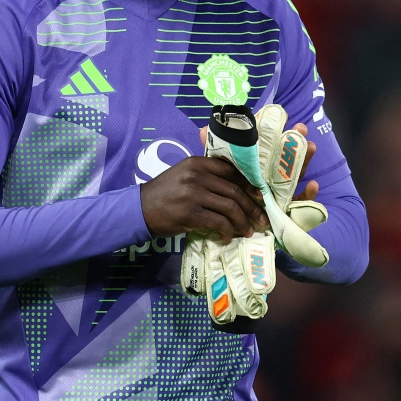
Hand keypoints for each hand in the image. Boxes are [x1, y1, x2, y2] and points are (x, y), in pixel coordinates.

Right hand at [140, 156, 268, 242]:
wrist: (139, 209)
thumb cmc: (163, 193)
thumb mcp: (183, 175)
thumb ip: (205, 175)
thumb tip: (236, 187)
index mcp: (196, 163)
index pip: (231, 171)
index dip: (249, 185)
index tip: (258, 197)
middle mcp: (196, 175)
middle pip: (235, 190)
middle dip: (252, 207)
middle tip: (261, 219)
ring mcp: (193, 194)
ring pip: (230, 207)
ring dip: (243, 221)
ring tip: (248, 230)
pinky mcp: (190, 213)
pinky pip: (219, 222)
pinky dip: (228, 231)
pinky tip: (228, 236)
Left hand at [198, 123, 319, 205]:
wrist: (233, 228)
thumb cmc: (228, 199)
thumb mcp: (220, 175)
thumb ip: (215, 154)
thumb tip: (202, 131)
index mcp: (258, 169)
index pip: (269, 150)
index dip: (276, 135)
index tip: (284, 120)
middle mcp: (271, 179)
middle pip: (285, 159)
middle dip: (295, 143)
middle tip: (301, 128)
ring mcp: (281, 193)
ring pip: (295, 177)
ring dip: (304, 162)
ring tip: (310, 146)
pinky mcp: (286, 211)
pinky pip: (300, 204)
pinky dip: (308, 195)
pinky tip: (313, 185)